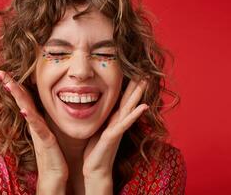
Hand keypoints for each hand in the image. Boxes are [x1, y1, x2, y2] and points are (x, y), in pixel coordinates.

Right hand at [0, 71, 67, 194]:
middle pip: (21, 100)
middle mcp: (34, 123)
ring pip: (26, 109)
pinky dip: (30, 118)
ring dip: (17, 96)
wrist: (54, 173)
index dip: (17, 84)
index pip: (25, 97)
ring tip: (8, 83)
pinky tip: (24, 110)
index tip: (8, 71)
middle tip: (0, 71)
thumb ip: (45, 118)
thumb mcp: (49, 130)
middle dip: (11, 85)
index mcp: (36, 119)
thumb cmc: (55, 151)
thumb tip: (49, 104)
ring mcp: (38, 131)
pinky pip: (37, 127)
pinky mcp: (45, 140)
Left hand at [83, 79, 147, 193]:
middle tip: (145, 71)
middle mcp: (118, 122)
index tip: (134, 73)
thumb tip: (97, 106)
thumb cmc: (95, 150)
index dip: (129, 87)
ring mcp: (117, 129)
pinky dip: (134, 115)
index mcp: (113, 120)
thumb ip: (102, 118)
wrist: (95, 169)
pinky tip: (143, 106)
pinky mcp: (113, 136)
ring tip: (146, 81)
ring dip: (137, 95)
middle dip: (137, 86)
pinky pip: (124, 124)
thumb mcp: (97, 129)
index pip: (122, 100)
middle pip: (129, 101)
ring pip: (129, 108)